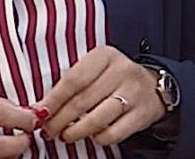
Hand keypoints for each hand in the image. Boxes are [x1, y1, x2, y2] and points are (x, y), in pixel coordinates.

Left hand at [36, 46, 164, 145]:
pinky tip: (92, 136)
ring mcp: (133, 93)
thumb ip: (71, 83)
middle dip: (60, 119)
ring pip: (97, 118)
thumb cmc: (115, 77)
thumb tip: (43, 107)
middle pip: (83, 100)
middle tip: (48, 129)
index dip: (54, 99)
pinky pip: (114, 133)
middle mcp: (120, 71)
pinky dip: (99, 138)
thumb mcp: (96, 68)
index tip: (40, 112)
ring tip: (65, 135)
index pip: (73, 79)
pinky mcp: (142, 115)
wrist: (154, 86)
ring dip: (76, 131)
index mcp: (104, 55)